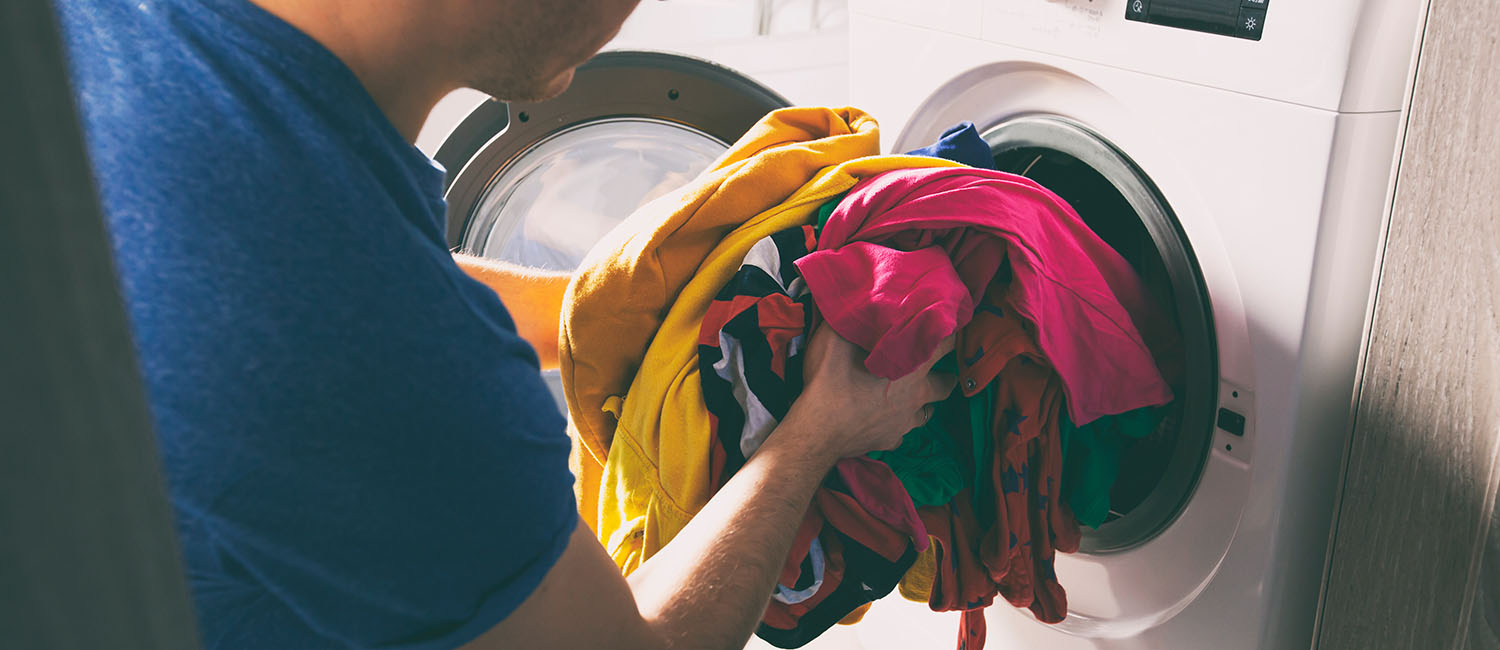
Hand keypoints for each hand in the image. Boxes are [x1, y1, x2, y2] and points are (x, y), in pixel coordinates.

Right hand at [786, 324, 957, 460]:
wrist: (818, 430)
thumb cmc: (831, 381)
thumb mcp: (836, 337)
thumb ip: (851, 318)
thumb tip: (856, 298)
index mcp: (911, 366)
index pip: (945, 343)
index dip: (949, 333)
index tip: (947, 328)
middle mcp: (916, 395)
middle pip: (945, 385)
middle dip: (945, 376)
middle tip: (936, 368)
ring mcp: (904, 422)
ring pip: (926, 413)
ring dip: (923, 404)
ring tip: (912, 396)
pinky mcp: (890, 440)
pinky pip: (900, 434)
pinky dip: (897, 427)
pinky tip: (885, 421)